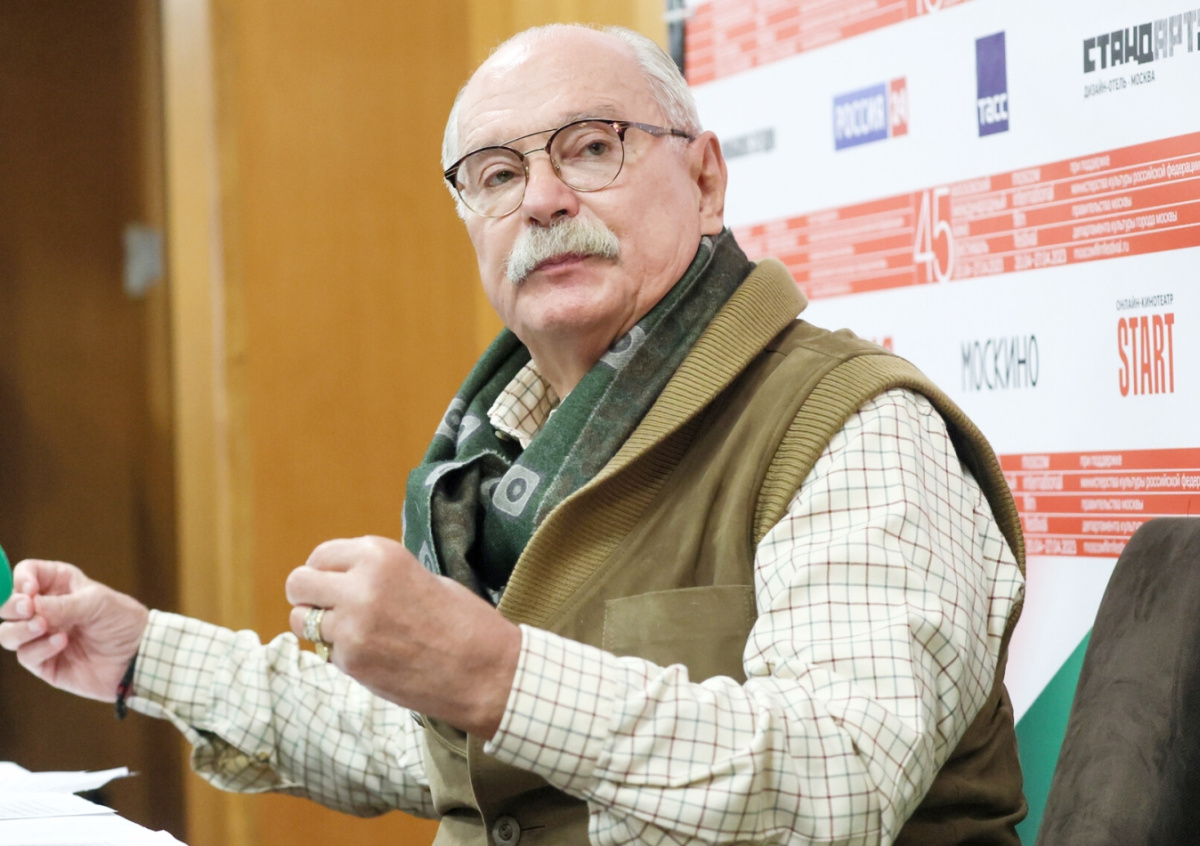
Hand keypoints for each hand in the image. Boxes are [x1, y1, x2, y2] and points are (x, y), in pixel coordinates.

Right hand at [0, 560, 148, 702]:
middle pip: (8, 605)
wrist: (139, 656)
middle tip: (28, 608)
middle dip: (12, 606)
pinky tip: (63, 642)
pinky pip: (26, 655)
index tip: (29, 590)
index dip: (20, 579)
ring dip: (21, 630)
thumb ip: (61, 605)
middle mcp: (46, 610)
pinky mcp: (45, 663)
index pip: (26, 574)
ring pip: (9, 633)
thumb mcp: (96, 603)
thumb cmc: (122, 621)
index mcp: (59, 585)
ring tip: (44, 626)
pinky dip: (40, 648)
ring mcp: (42, 637)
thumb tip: (28, 606)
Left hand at [286, 536, 520, 739]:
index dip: (325, 571)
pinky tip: (372, 654)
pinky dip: (340, 652)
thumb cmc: (461, 621)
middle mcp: (360, 585)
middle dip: (309, 596)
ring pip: (301, 620)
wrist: (484, 670)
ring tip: (350, 632)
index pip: (321, 555)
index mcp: (380, 555)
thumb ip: (376, 574)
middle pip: (298, 583)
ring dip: (318, 626)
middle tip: (329, 608)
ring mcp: (351, 625)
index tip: (336, 583)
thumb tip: (338, 581)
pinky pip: (325, 650)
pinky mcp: (351, 661)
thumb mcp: (419, 576)